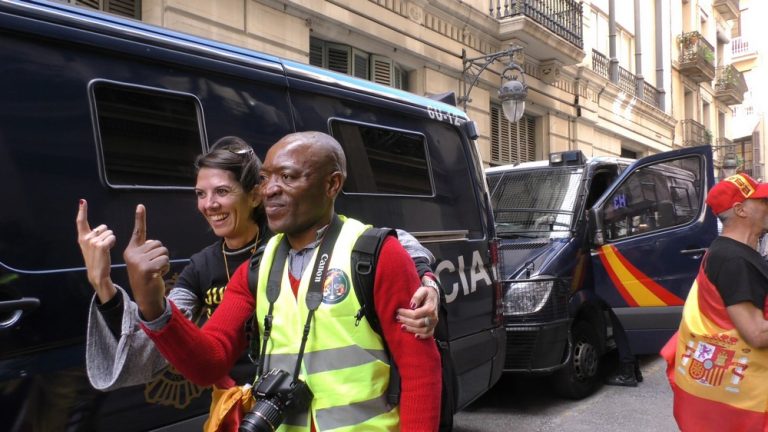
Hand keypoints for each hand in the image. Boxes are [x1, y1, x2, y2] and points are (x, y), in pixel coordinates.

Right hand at [76, 199, 116, 303]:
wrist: (97, 274)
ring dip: (110, 240)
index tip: (82, 201)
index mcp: (82, 238)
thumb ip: (92, 236)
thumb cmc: (96, 260)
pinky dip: (113, 242)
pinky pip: (112, 237)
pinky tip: (108, 250)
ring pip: (109, 233)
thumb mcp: (90, 247)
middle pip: (103, 227)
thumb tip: (101, 228)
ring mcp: (93, 242)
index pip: (80, 222)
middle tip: (101, 248)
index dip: (82, 211)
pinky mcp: (101, 246)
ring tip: (104, 251)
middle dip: (105, 235)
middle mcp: (86, 238)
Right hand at [123, 204, 168, 320]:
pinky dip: (166, 267)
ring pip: (163, 251)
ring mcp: (138, 261)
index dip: (140, 218)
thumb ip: (148, 251)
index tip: (140, 205)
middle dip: (161, 255)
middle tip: (154, 267)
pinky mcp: (146, 268)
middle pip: (158, 243)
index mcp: (131, 251)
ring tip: (155, 271)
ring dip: (164, 262)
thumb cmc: (148, 278)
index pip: (138, 232)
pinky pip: (165, 260)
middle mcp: (132, 254)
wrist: (146, 298)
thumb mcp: (144, 263)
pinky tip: (157, 275)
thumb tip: (155, 244)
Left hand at [396, 277, 438, 338]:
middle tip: (397, 318)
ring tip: (402, 326)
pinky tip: (415, 336)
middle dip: (406, 321)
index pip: (416, 314)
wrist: (433, 296)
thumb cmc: (426, 293)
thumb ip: (417, 297)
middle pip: (418, 323)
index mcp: (430, 309)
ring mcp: (433, 324)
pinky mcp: (432, 327)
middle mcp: (433, 318)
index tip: (398, 310)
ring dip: (411, 329)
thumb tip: (412, 305)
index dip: (406, 313)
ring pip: (422, 330)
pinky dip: (422, 336)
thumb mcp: (422, 290)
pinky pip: (428, 334)